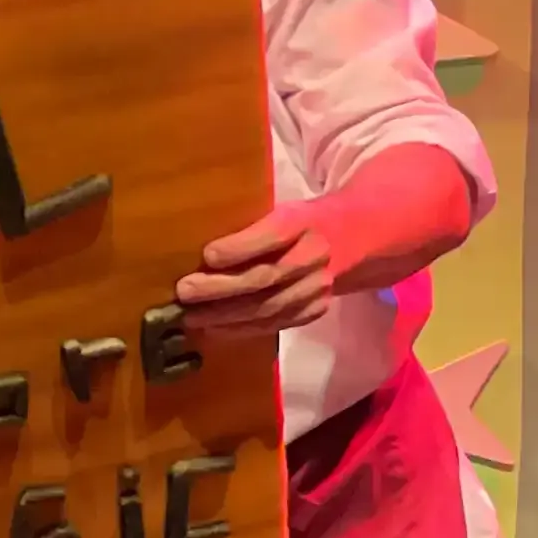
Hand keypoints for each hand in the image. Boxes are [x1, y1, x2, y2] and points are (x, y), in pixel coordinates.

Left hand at [176, 201, 339, 338]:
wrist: (352, 237)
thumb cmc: (297, 221)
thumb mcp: (281, 208)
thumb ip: (250, 224)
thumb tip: (197, 247)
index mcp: (303, 221)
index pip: (274, 234)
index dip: (240, 247)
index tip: (208, 255)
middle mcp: (314, 254)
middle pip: (266, 276)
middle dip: (221, 288)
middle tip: (185, 292)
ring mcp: (319, 286)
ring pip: (269, 307)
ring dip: (226, 315)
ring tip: (192, 317)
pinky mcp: (316, 309)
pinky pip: (275, 324)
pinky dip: (242, 329)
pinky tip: (216, 329)